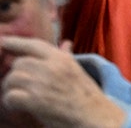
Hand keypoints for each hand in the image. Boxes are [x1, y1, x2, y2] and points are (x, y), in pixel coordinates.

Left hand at [0, 37, 126, 127]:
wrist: (94, 115)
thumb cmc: (86, 95)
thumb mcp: (77, 71)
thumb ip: (67, 57)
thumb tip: (65, 44)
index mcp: (62, 58)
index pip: (33, 45)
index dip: (15, 42)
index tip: (3, 41)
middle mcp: (52, 67)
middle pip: (19, 64)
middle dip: (16, 74)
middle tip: (21, 85)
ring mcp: (43, 83)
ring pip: (11, 79)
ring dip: (12, 89)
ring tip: (20, 96)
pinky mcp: (36, 101)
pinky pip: (10, 96)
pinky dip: (10, 102)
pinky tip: (18, 105)